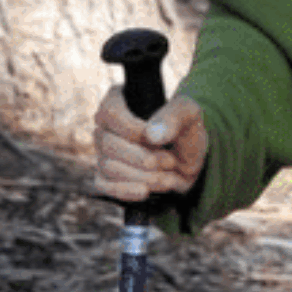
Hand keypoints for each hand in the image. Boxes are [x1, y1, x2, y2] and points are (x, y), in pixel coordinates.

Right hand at [92, 91, 207, 203]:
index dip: (133, 129)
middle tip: (170, 161)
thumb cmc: (184, 129)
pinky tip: (145, 191)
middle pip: (108, 144)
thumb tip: (152, 134)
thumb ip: (174, 117)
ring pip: (108, 166)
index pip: (110, 112)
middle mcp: (104, 126)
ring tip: (167, 177)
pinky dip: (126, 191)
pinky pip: (103, 186)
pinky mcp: (105, 176)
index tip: (157, 140)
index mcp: (118, 101)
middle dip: (143, 158)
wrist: (188, 159)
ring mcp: (102, 153)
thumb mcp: (189, 114)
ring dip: (142, 176)